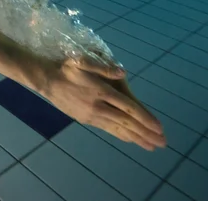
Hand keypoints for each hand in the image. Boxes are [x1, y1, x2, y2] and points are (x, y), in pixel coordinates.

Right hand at [39, 56, 165, 150]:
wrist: (45, 80)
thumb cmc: (65, 68)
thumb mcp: (81, 60)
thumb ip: (102, 66)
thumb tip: (122, 72)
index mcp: (100, 91)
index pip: (127, 107)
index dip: (145, 118)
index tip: (159, 128)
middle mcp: (98, 106)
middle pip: (126, 122)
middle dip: (145, 133)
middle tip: (162, 143)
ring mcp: (91, 115)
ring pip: (118, 128)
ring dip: (136, 138)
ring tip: (151, 146)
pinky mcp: (86, 119)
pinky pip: (108, 129)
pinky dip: (121, 135)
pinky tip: (130, 139)